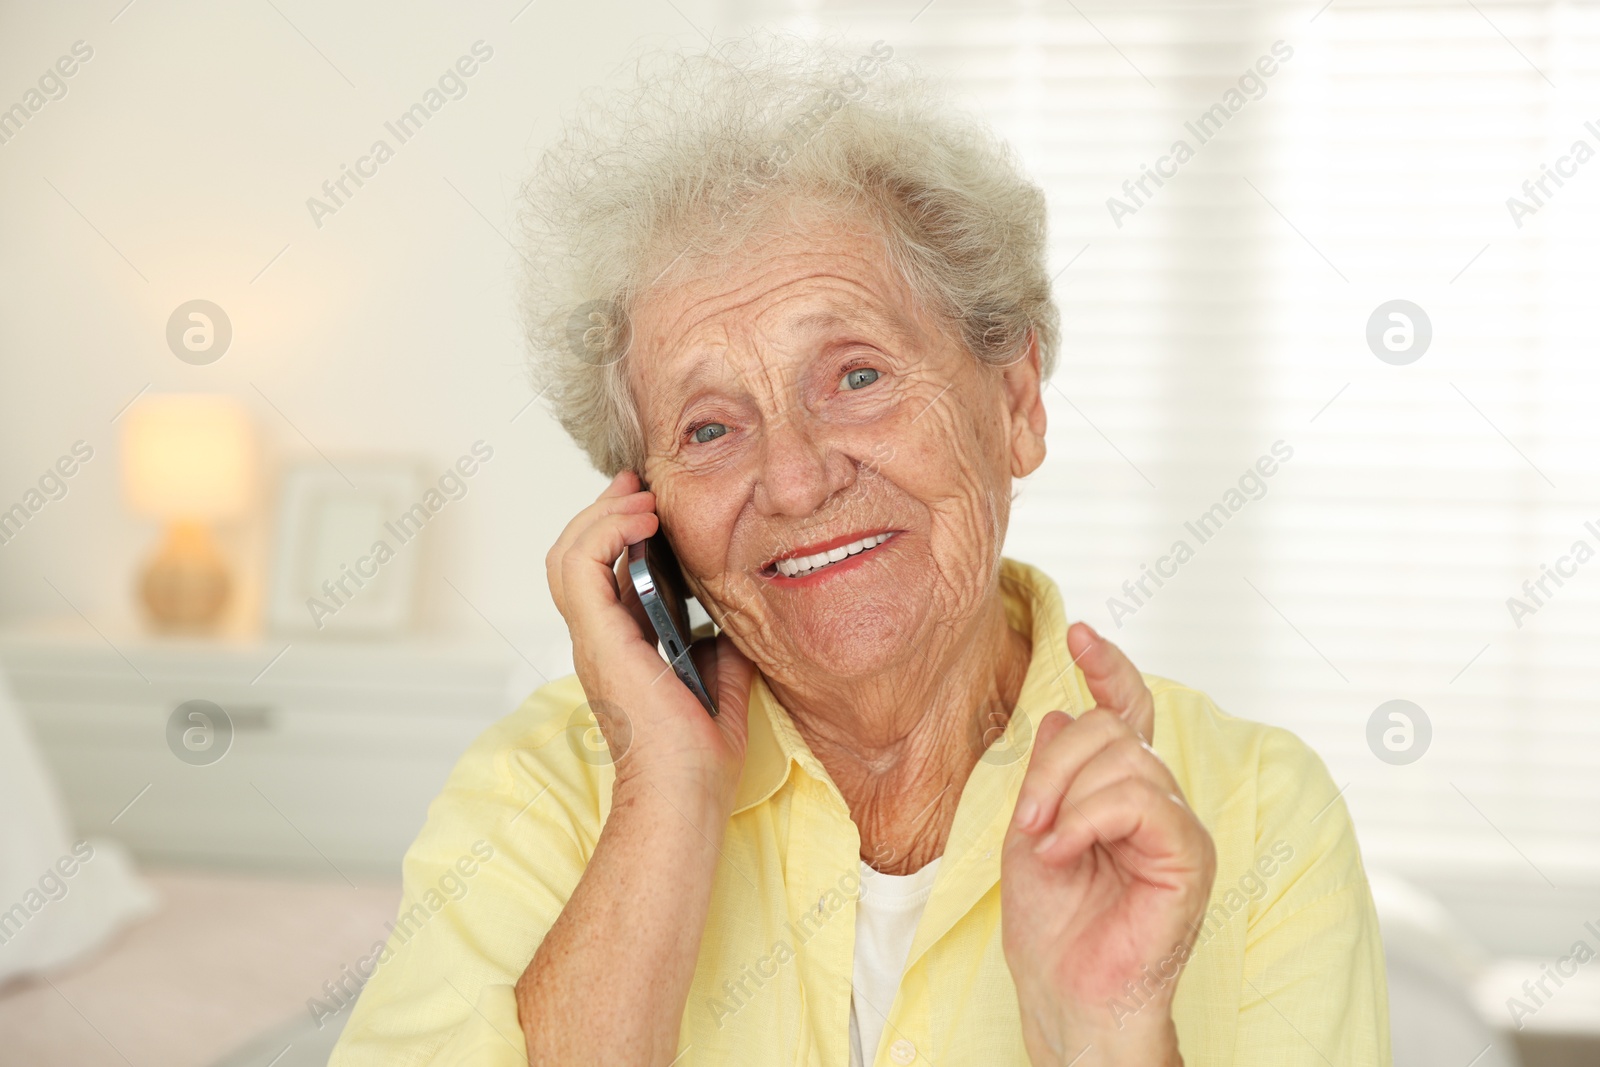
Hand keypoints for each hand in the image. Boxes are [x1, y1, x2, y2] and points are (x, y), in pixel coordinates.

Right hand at [546, 470, 755, 808]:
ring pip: (568, 553)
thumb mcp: (722, 685)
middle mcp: (598, 641)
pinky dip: (605, 531)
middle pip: (576, 554)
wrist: (685, 796)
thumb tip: (735, 618)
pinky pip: (580, 566)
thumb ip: (721, 648)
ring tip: (642, 498)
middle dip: (605, 510)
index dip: (618, 531)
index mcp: (621, 649)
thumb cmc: (699, 760)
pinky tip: (642, 520)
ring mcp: (592, 640)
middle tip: (640, 486)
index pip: (601, 574)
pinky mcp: (598, 639)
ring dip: (603, 514)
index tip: (652, 504)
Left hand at [1000, 623, 1214, 1066]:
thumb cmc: (1050, 924)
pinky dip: (1088, 819)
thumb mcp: (1032, 828)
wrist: (1066, 992)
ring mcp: (1177, 827)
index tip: (1078, 634)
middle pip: (1111, 730)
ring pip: (1124, 758)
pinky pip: (1139, 801)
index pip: (1127, 712)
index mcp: (1120, 792)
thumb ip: (1050, 771)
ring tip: (1045, 846)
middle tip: (1027, 820)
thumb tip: (1061, 712)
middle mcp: (1157, 802)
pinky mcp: (1190, 856)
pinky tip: (1064, 852)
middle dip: (1055, 763)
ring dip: (1066, 795)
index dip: (1108, 668)